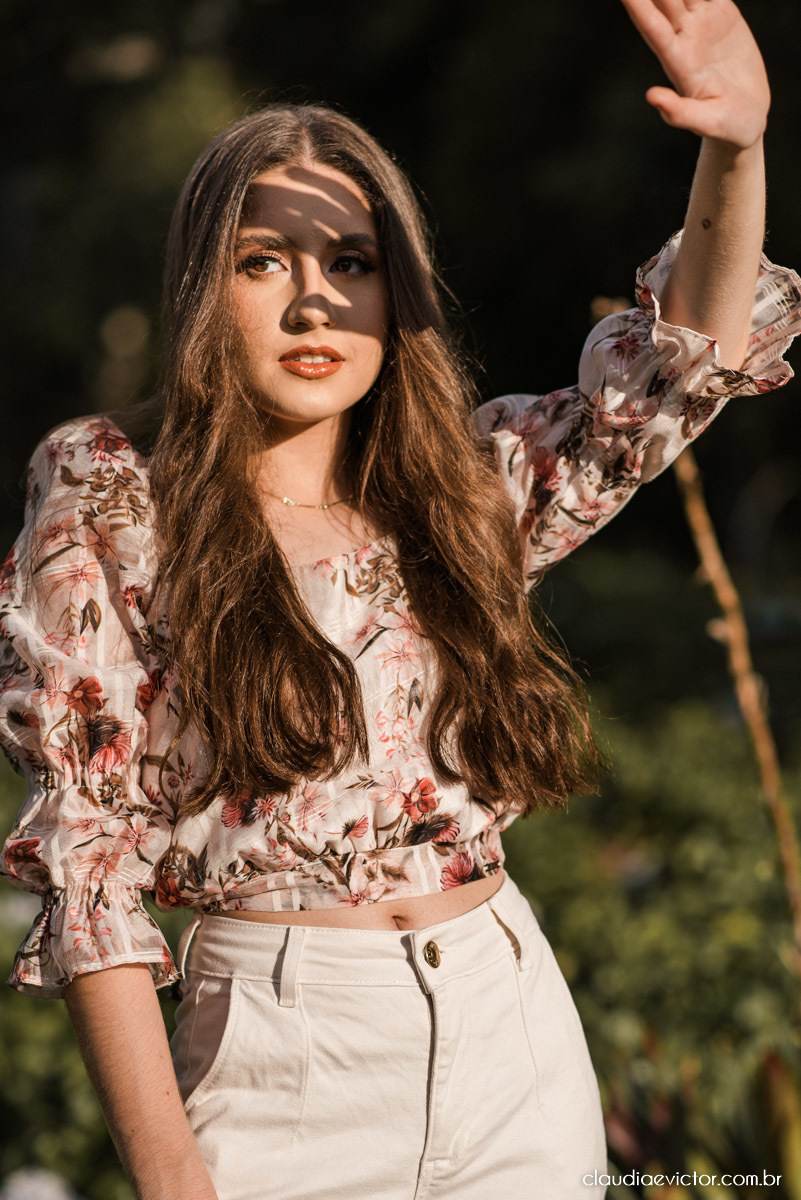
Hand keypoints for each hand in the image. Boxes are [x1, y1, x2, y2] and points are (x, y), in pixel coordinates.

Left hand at [620, 0, 769, 148]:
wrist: (747, 119)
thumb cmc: (726, 128)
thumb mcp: (707, 122)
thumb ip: (679, 113)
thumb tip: (651, 97)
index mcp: (679, 62)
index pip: (653, 28)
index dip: (638, 8)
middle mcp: (685, 39)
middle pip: (663, 0)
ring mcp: (702, 26)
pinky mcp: (721, 17)